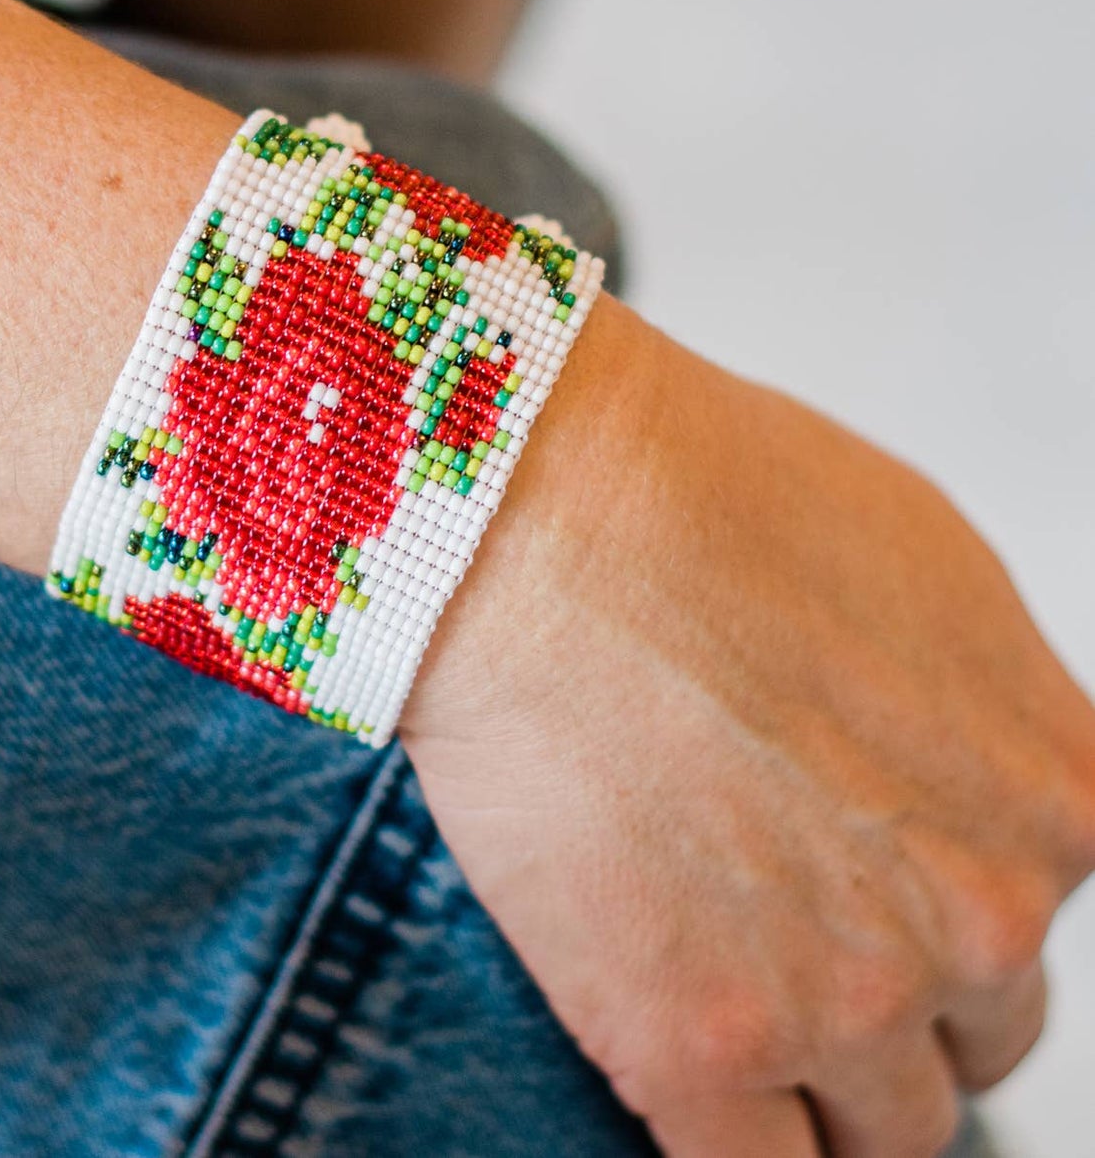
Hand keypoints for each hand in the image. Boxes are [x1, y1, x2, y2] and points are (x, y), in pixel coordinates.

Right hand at [401, 293, 1094, 1157]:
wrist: (546, 514)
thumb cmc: (698, 496)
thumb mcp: (921, 568)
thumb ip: (977, 712)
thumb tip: (953, 771)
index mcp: (1052, 798)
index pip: (1034, 931)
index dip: (943, 920)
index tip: (884, 917)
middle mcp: (982, 917)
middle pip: (972, 1037)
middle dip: (893, 1003)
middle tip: (794, 946)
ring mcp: (847, 999)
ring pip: (881, 1129)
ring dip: (819, 1086)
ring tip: (731, 1006)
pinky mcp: (700, 1048)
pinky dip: (733, 1141)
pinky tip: (684, 1074)